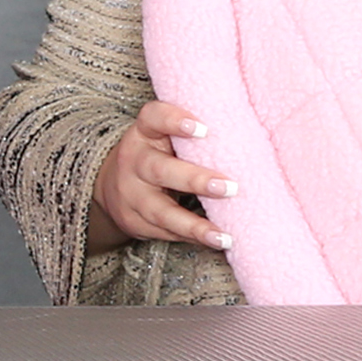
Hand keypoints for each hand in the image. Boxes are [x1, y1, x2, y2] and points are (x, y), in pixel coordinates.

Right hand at [87, 100, 236, 253]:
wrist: (112, 185)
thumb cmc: (155, 155)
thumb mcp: (163, 136)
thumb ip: (193, 135)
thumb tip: (249, 134)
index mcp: (144, 133)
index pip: (153, 118)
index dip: (175, 121)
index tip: (204, 129)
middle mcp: (134, 162)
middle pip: (160, 170)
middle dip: (195, 180)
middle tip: (230, 187)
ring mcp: (131, 195)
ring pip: (161, 211)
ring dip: (194, 226)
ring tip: (223, 236)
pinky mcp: (134, 221)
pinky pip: (164, 232)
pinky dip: (191, 239)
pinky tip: (214, 242)